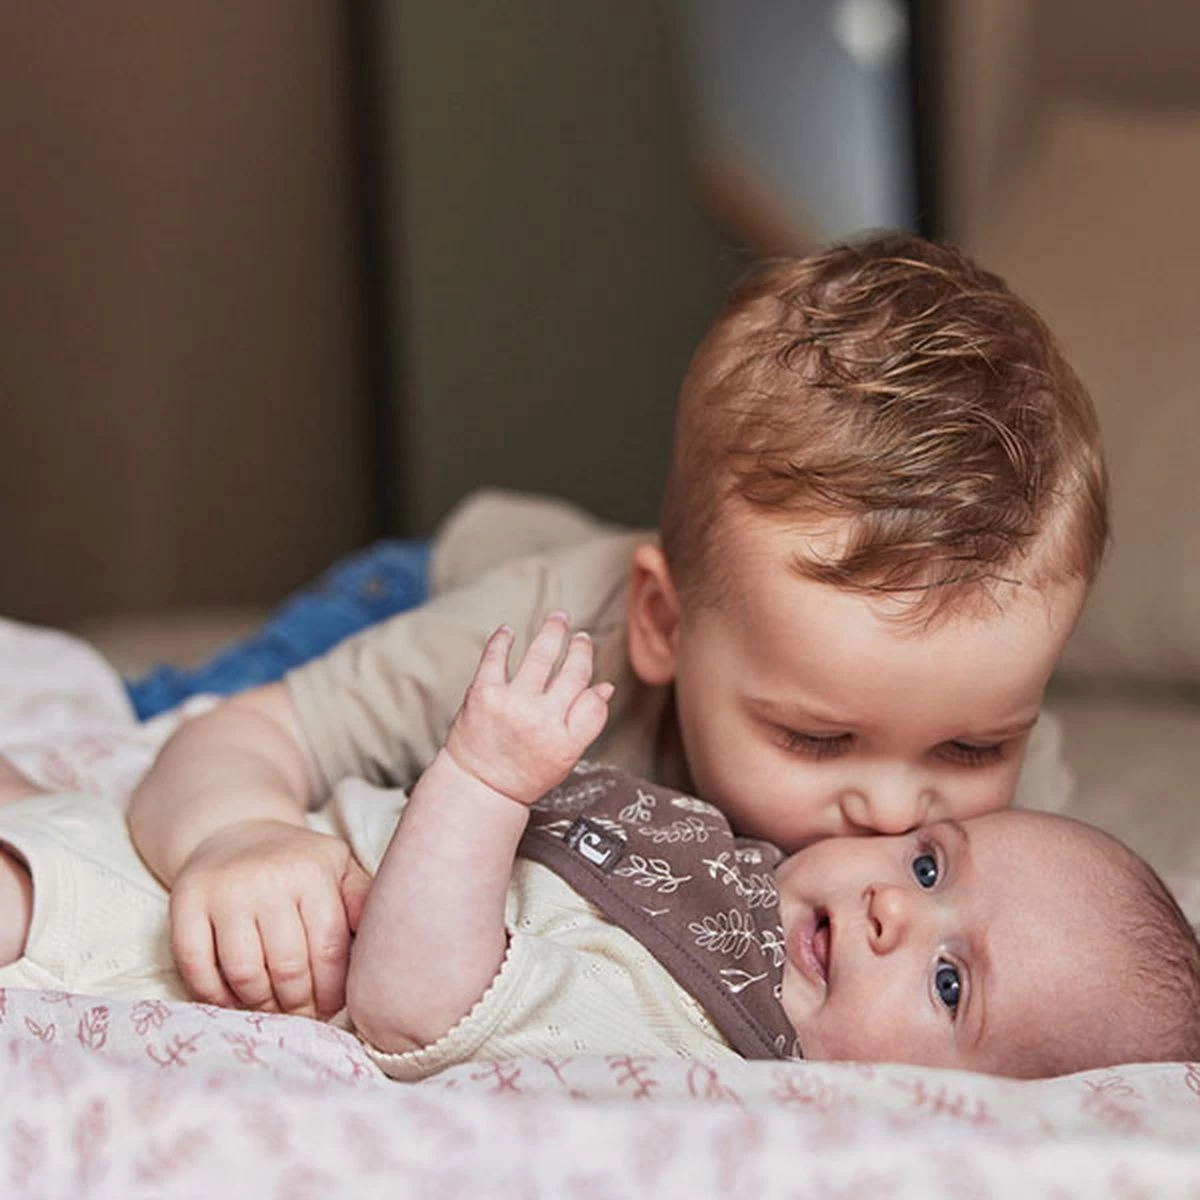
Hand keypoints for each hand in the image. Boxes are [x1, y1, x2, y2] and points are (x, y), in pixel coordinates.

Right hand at [169, 819, 371, 1018]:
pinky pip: (196, 966)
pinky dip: (214, 995)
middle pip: (287, 967)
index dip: (332, 990)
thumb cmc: (297, 862)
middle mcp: (267, 879)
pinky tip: (232, 999)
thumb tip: (384, 944)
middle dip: (299, 1005)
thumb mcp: (338, 866)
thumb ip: (362, 900)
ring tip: (273, 1010)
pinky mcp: (185, 902)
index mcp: (313, 871)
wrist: (236, 830)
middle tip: (303, 1017)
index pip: (328, 949)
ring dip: (260, 1005)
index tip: (333, 1008)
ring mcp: (224, 891)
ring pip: (244, 973)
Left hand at [443, 611, 612, 805]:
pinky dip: (503, 640)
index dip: (594, 680)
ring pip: (541, 656)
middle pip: (573, 672)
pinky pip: (497, 657)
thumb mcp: (565, 757)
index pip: (594, 701)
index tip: (589, 660)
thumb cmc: (524, 773)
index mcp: (566, 741)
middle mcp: (542, 720)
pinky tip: (508, 631)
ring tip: (559, 618)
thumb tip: (605, 687)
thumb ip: (586, 724)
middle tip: (580, 636)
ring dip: (553, 632)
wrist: (477, 787)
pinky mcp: (483, 693)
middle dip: (580, 649)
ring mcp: (512, 704)